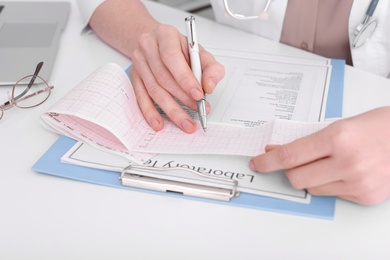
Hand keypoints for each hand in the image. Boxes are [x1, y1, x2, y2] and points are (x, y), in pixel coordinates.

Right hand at [129, 24, 224, 132]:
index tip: (198, 94)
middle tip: (197, 111)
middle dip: (182, 98)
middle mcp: (148, 47)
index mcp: (165, 35)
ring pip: (154, 90)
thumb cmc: (179, 49)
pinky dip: (150, 112)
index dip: (185, 78)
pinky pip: (141, 97)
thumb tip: (209, 86)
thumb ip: (211, 68)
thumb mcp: (200, 53)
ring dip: (171, 109)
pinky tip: (159, 123)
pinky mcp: (134, 77)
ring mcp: (138, 63)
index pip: (172, 57)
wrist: (157, 43)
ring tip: (185, 122)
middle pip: (163, 77)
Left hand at [249, 107, 389, 204]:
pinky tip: (344, 171)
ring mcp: (358, 183)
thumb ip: (309, 140)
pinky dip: (331, 184)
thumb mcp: (340, 125)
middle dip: (290, 170)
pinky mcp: (366, 196)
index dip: (269, 161)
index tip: (258, 162)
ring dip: (311, 177)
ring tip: (329, 163)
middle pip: (297, 178)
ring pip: (313, 188)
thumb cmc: (378, 126)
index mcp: (338, 138)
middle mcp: (347, 163)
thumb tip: (279, 151)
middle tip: (294, 161)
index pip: (291, 155)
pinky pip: (333, 194)